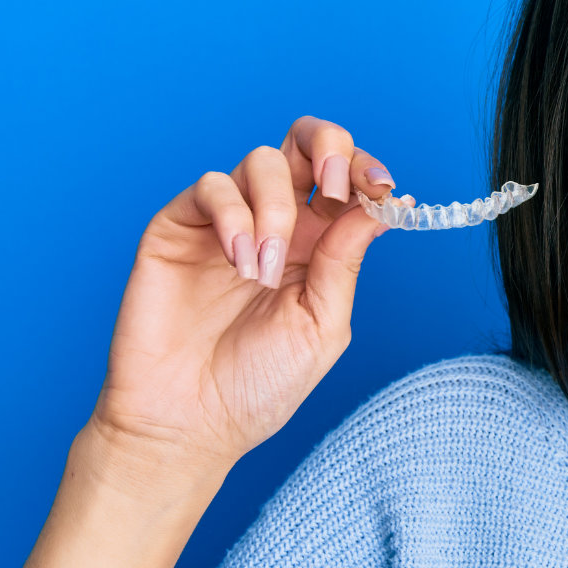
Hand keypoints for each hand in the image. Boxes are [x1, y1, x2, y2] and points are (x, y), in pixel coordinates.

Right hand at [79, 116, 398, 496]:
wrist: (188, 423)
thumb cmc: (258, 385)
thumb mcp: (322, 324)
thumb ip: (345, 260)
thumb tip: (388, 205)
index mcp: (318, 245)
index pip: (347, 180)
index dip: (368, 170)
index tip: (384, 190)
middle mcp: (275, 223)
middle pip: (306, 143)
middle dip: (331, 148)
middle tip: (336, 188)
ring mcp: (226, 222)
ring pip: (263, 160)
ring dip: (276, 208)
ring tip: (265, 271)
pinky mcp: (179, 227)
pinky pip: (212, 187)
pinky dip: (234, 215)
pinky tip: (238, 261)